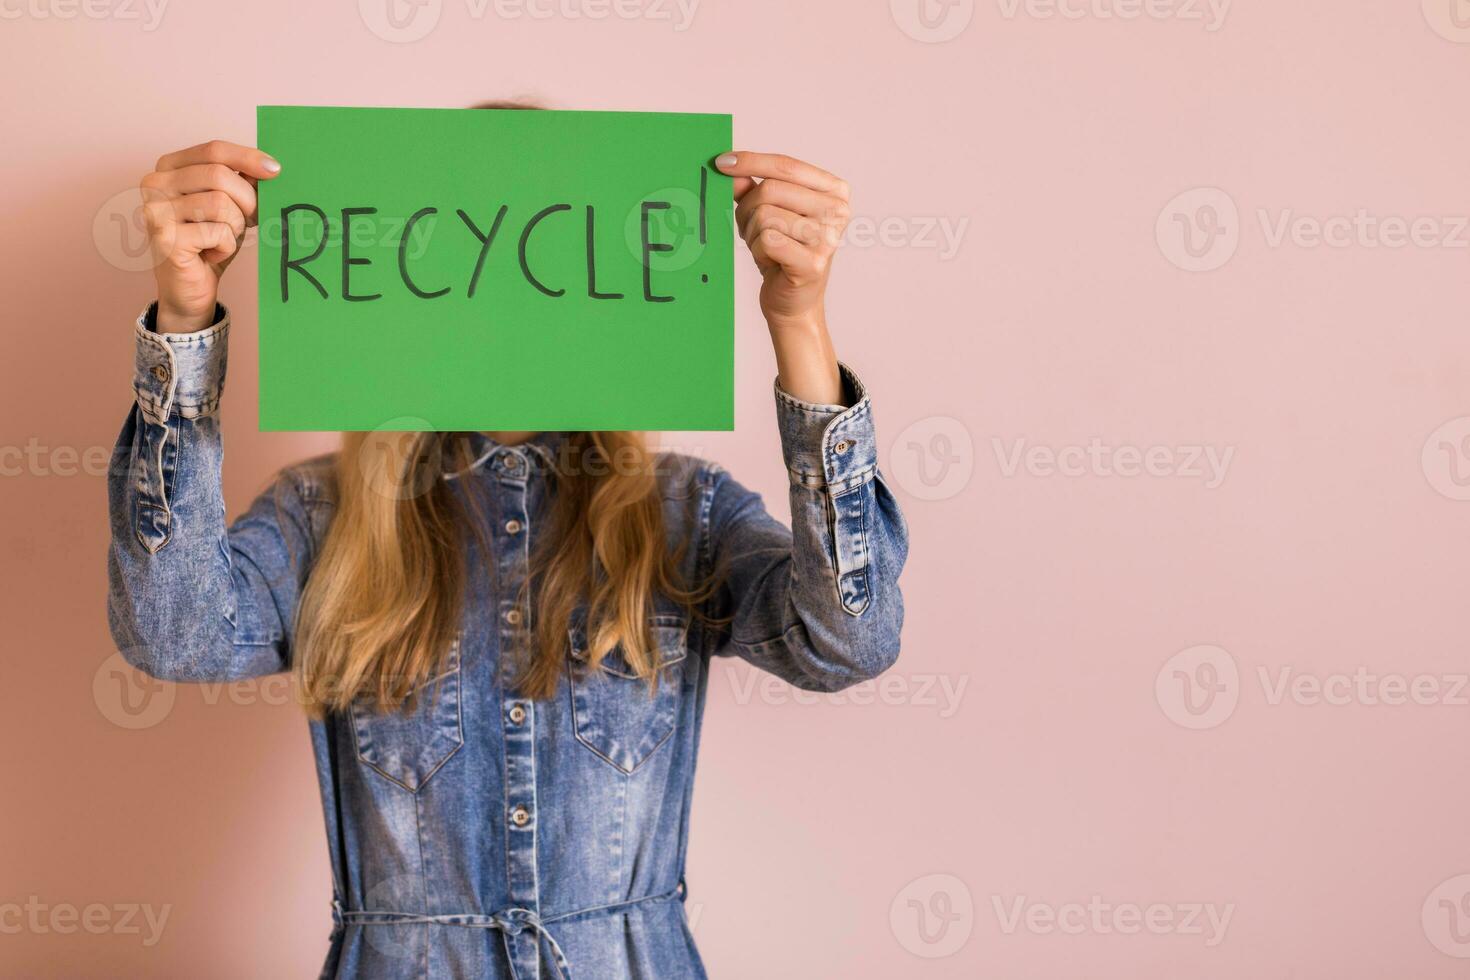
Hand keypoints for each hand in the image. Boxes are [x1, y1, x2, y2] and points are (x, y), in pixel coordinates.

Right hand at [139, 140, 280, 332]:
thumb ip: (242, 182)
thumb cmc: (210, 243)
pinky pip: (218, 232)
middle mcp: (154, 183)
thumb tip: (269, 167)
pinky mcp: (165, 238)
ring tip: (223, 239)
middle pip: (219, 175)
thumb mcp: (230, 206)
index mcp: (168, 167)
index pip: (213, 150)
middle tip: (251, 219)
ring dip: (235, 226)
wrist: (190, 288)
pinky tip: (212, 254)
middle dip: (247, 199)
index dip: (248, 158)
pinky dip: (226, 247)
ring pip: (221, 203)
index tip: (276, 170)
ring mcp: (155, 210)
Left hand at [717, 151, 849, 404]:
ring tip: (763, 246)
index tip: (721, 162)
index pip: (786, 166)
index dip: (751, 161)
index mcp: (834, 191)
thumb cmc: (782, 253)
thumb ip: (751, 187)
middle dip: (748, 208)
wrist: (792, 301)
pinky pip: (768, 240)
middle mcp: (838, 211)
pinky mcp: (814, 263)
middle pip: (772, 189)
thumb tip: (731, 167)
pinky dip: (758, 250)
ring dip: (752, 232)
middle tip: (749, 228)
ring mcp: (829, 238)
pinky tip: (769, 260)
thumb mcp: (767, 213)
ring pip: (766, 215)